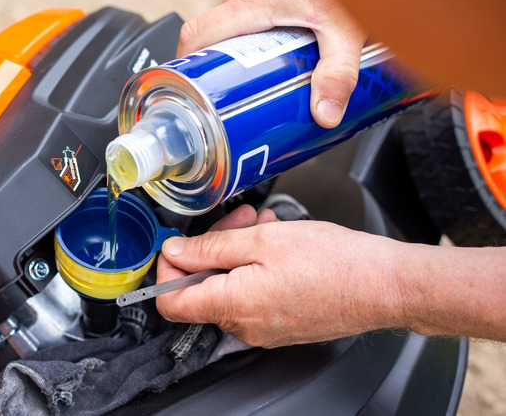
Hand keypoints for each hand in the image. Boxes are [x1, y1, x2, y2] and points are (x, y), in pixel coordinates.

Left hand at [155, 205, 408, 347]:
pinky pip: (252, 295)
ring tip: (264, 227)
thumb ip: (210, 247)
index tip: (178, 245)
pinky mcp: (280, 326)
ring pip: (229, 287)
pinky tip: (276, 244)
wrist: (385, 286)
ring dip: (238, 252)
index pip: (169, 302)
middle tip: (237, 220)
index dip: (166, 270)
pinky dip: (255, 268)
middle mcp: (244, 327)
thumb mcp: (262, 241)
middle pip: (202, 288)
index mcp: (232, 307)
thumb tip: (175, 252)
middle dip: (212, 247)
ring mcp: (263, 330)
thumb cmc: (335, 263)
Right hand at [177, 0, 366, 128]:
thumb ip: (339, 71)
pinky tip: (270, 58)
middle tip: (228, 97)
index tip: (189, 89)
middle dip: (216, 70)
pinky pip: (244, 21)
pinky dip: (249, 42)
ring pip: (228, 30)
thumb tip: (325, 113)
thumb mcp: (345, 27)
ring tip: (249, 84)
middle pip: (211, 38)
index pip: (197, 34)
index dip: (185, 64)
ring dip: (234, 56)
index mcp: (252, 3)